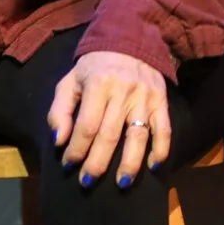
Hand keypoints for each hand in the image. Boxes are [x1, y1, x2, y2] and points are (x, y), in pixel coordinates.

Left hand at [48, 50, 171, 188]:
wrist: (130, 40)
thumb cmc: (95, 66)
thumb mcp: (69, 82)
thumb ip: (59, 111)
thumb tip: (59, 142)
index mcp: (98, 85)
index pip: (87, 125)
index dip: (77, 149)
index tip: (69, 165)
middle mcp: (124, 92)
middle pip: (111, 135)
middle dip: (98, 162)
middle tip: (87, 182)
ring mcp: (146, 97)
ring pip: (138, 135)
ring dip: (130, 163)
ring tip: (122, 184)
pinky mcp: (162, 100)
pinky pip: (164, 128)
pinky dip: (161, 149)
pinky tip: (153, 166)